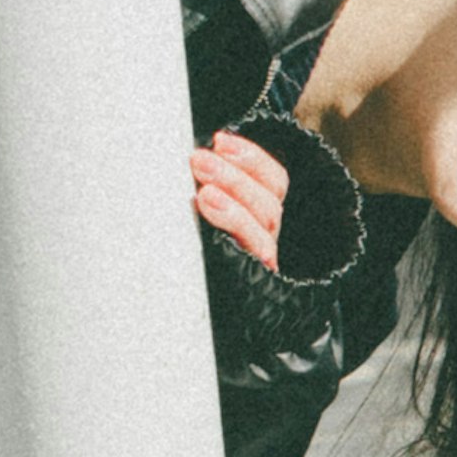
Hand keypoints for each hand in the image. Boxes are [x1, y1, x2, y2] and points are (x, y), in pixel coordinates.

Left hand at [190, 129, 291, 273]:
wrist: (183, 316)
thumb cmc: (190, 250)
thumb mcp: (199, 210)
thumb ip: (201, 186)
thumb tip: (185, 156)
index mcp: (261, 211)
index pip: (273, 180)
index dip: (251, 158)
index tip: (220, 141)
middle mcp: (267, 233)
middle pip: (269, 200)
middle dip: (235, 175)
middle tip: (199, 160)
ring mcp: (261, 258)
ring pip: (264, 226)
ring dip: (233, 202)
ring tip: (203, 192)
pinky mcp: (252, 279)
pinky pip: (253, 253)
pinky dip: (233, 226)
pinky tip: (208, 211)